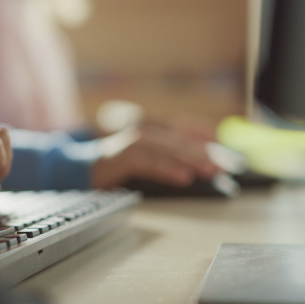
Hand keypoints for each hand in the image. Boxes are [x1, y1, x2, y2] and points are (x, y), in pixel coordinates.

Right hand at [90, 127, 221, 188]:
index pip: (183, 125)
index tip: (226, 145)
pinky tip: (183, 178)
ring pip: (167, 148)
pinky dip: (167, 169)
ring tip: (210, 171)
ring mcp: (130, 142)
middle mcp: (142, 130)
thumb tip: (199, 168)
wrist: (78, 169)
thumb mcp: (144, 159)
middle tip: (226, 165)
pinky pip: (148, 162)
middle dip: (205, 151)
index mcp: (150, 128)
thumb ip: (167, 159)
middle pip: (179, 138)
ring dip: (190, 159)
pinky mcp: (120, 156)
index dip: (206, 133)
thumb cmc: (114, 166)